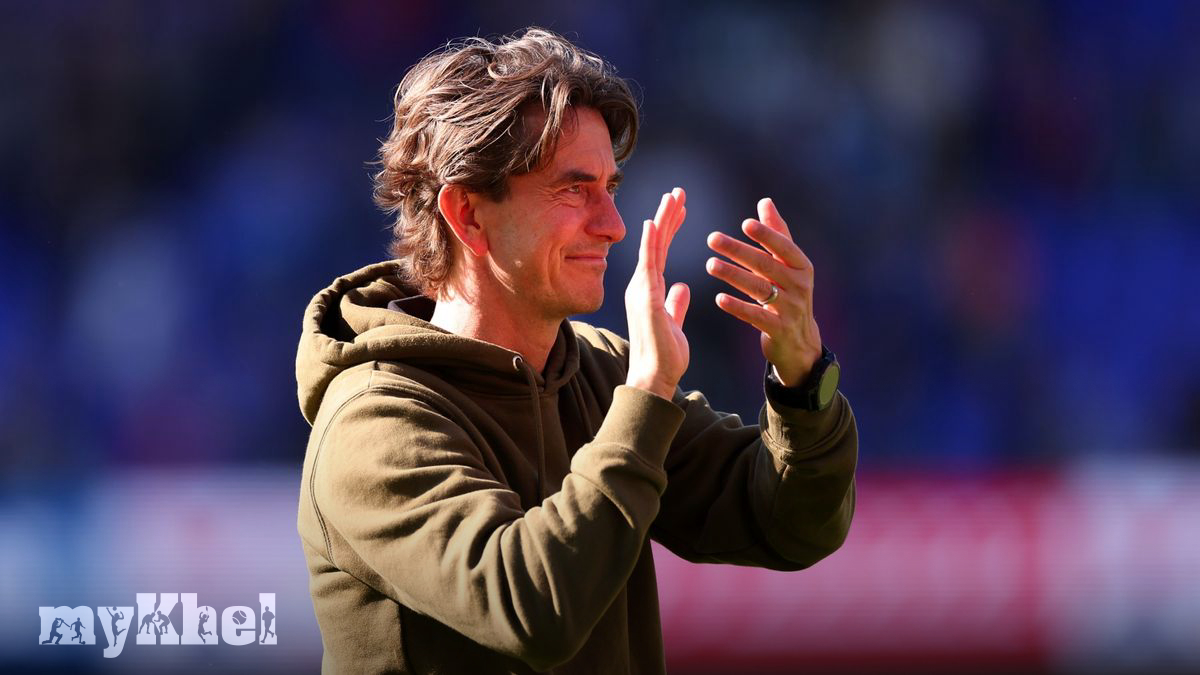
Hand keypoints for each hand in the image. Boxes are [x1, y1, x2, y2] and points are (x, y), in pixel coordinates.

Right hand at [625, 187, 689, 399]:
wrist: (653, 377)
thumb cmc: (663, 357)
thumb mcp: (674, 323)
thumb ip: (676, 303)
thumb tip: (682, 286)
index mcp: (650, 290)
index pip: (662, 252)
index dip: (670, 229)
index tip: (680, 209)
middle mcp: (643, 286)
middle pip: (657, 244)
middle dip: (668, 216)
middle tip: (678, 192)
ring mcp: (642, 290)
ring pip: (652, 247)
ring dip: (662, 220)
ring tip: (673, 196)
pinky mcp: (645, 297)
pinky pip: (648, 264)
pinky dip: (650, 242)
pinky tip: (654, 222)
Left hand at [706, 198, 822, 386]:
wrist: (800, 343)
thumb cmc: (790, 296)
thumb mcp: (789, 267)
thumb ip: (777, 235)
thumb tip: (765, 202)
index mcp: (802, 267)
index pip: (784, 247)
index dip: (766, 235)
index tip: (745, 223)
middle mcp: (799, 286)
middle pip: (766, 264)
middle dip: (738, 250)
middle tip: (712, 238)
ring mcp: (791, 309)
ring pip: (758, 288)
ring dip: (732, 275)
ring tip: (710, 264)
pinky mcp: (779, 329)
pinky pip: (755, 316)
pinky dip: (737, 307)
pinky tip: (718, 298)